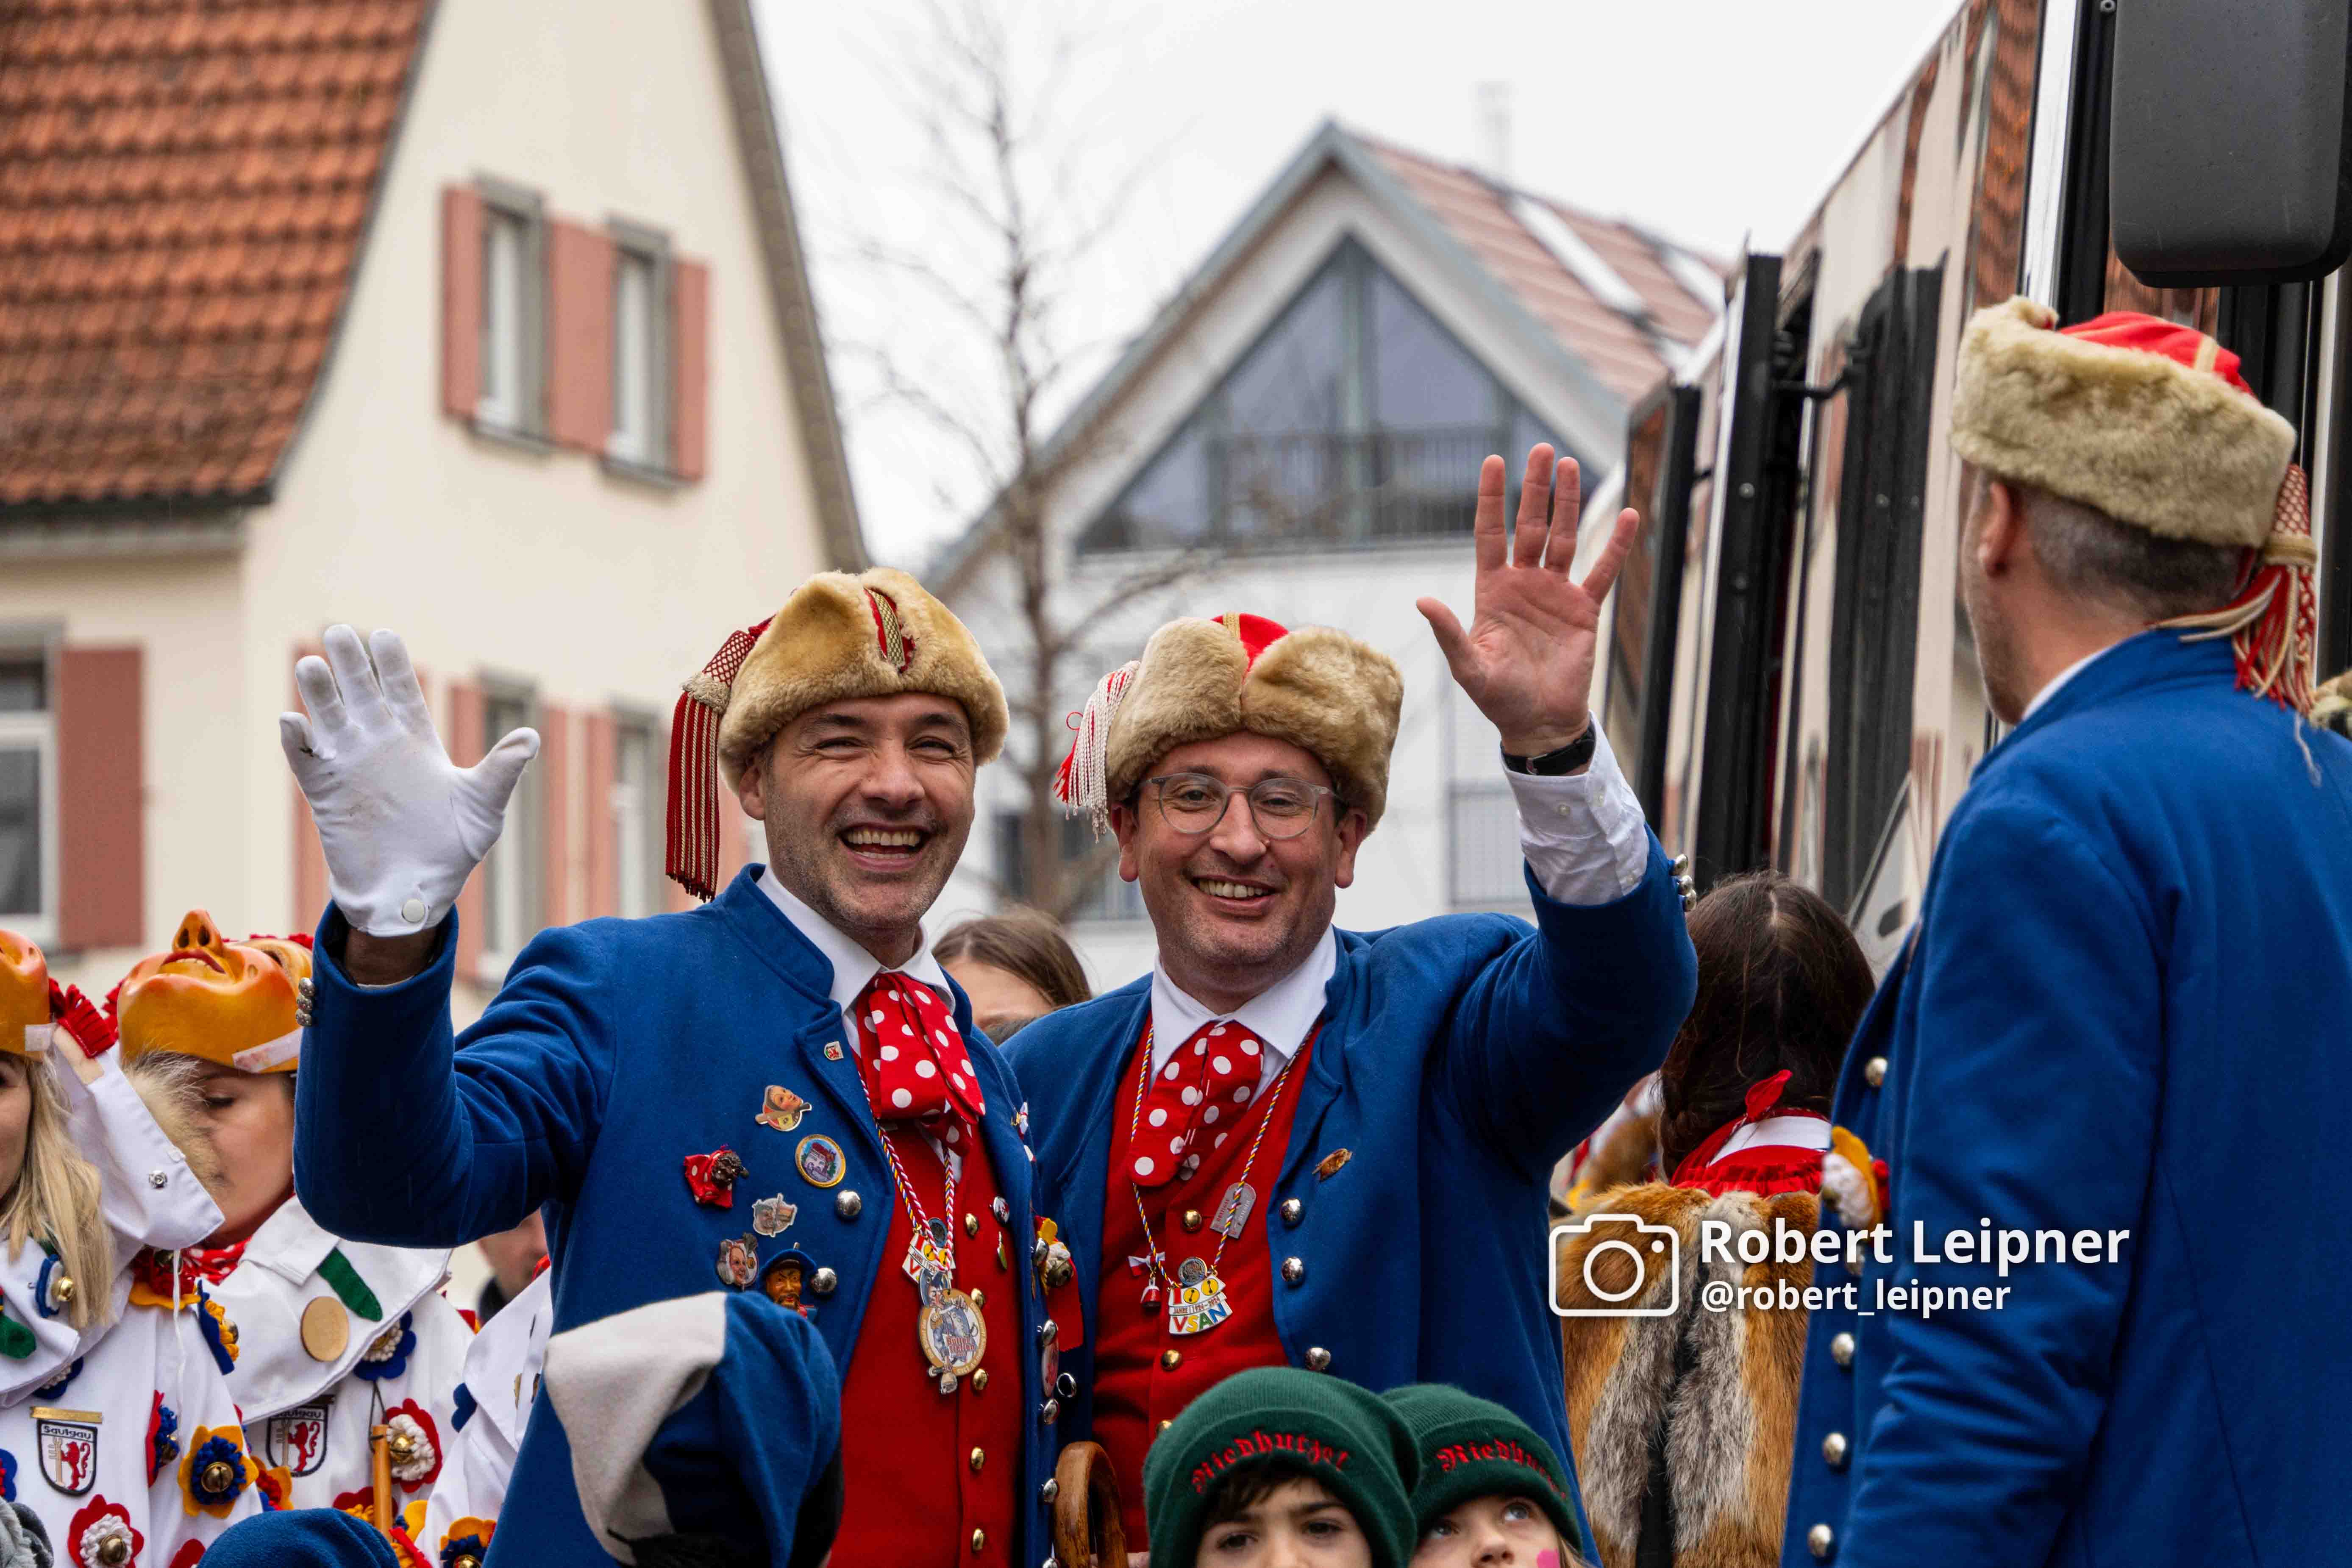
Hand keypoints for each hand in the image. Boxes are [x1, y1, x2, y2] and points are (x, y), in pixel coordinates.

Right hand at [279, 626, 537, 936]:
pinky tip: (292, 720)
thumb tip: (532, 737)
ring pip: (329, 718)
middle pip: (361, 694)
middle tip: (340, 631)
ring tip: (312, 663)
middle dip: (351, 664)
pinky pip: (304, 760)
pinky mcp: (325, 794)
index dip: (391, 663)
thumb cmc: (452, 851)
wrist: (415, 893)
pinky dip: (296, 741)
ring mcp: (349, 767)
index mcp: (417, 742)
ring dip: (319, 693)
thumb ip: (501, 771)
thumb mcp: (483, 808)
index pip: (401, 691)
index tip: (384, 634)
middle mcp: (379, 745)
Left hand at [1417, 445, 1638, 756]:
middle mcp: (1524, 583)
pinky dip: (1615, 545)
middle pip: (1530, 525)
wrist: (1538, 722)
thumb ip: (1449, 632)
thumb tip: (1422, 600)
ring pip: (1563, 538)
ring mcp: (1556, 593)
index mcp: (1492, 590)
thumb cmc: (1499, 697)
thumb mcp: (1469, 665)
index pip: (1490, 532)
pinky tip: (1628, 516)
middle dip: (1535, 489)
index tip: (1493, 461)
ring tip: (1570, 466)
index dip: (1492, 498)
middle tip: (1541, 450)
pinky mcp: (1584, 609)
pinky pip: (1602, 571)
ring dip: (1568, 503)